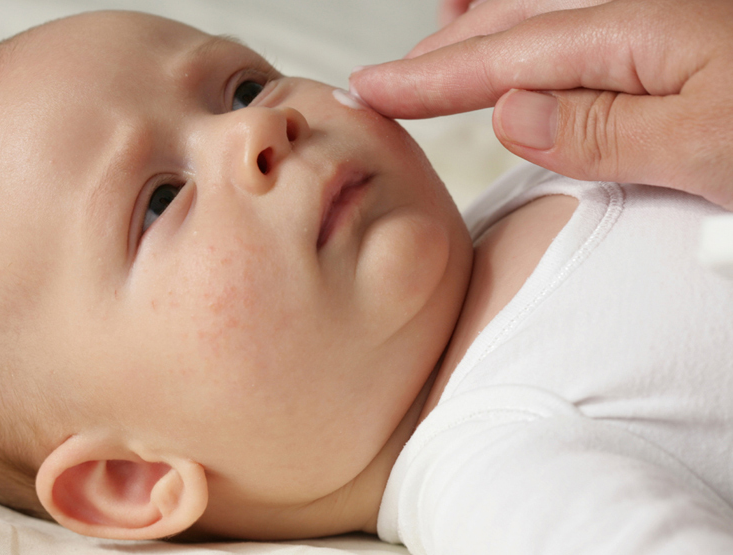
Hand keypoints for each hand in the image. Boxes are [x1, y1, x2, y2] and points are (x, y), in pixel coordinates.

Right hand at [350, 0, 732, 209]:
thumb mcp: (709, 144)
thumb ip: (605, 130)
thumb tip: (509, 115)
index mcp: (641, 33)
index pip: (505, 58)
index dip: (429, 78)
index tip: (368, 90)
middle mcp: (645, 19)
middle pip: (513, 29)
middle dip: (442, 57)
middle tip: (386, 85)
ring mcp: (664, 30)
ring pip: (544, 22)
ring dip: (485, 37)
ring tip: (444, 48)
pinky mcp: (684, 53)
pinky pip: (583, 32)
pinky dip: (537, 36)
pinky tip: (533, 51)